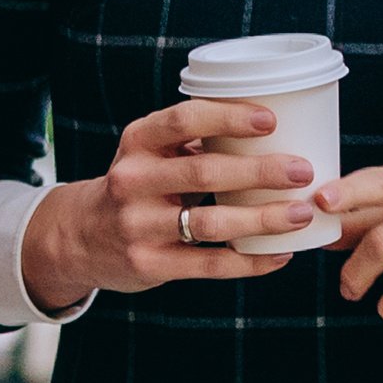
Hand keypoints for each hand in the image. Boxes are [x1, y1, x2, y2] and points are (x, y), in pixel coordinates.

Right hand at [17, 100, 310, 305]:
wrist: (80, 237)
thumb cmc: (136, 185)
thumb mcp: (147, 152)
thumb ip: (191, 139)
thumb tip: (270, 127)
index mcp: (137, 142)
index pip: (183, 120)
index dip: (228, 118)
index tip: (271, 120)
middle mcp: (133, 181)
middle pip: (204, 172)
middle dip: (260, 171)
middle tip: (302, 170)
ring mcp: (138, 226)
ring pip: (211, 223)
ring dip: (262, 219)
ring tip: (300, 214)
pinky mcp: (149, 264)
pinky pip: (209, 264)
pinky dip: (250, 261)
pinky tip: (280, 255)